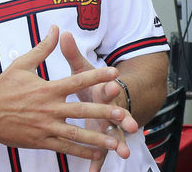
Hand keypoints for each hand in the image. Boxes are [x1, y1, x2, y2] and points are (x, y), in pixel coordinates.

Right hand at [0, 26, 136, 160]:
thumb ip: (43, 48)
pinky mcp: (40, 141)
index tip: (114, 72)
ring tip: (116, 142)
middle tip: (123, 114)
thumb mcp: (22, 64)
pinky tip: (96, 154)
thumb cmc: (3, 86)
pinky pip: (64, 148)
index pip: (76, 81)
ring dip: (98, 138)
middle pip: (81, 110)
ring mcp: (45, 127)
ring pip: (76, 135)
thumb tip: (55, 29)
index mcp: (46, 88)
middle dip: (103, 112)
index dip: (96, 76)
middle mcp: (48, 108)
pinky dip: (81, 152)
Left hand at [60, 31, 135, 170]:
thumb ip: (71, 53)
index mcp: (102, 90)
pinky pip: (100, 151)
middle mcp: (108, 107)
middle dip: (124, 117)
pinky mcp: (103, 137)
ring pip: (115, 134)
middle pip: (117, 112)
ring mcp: (108, 124)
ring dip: (119, 142)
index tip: (114, 83)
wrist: (113, 97)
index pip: (107, 86)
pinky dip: (98, 161)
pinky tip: (94, 171)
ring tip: (124, 152)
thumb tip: (61, 33)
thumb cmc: (94, 83)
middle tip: (130, 122)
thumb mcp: (83, 68)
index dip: (110, 84)